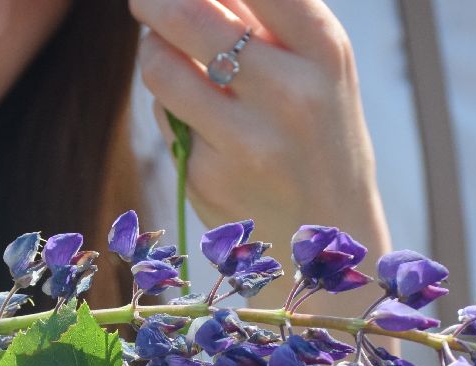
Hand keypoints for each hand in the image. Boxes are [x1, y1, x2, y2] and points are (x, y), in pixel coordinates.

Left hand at [132, 0, 383, 243]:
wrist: (331, 232)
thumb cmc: (318, 132)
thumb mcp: (317, 69)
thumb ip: (263, 21)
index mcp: (325, 51)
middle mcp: (289, 93)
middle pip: (188, 15)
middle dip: (154, 0)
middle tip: (144, 0)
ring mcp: (245, 141)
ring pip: (161, 67)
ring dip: (153, 49)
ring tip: (166, 50)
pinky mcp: (206, 178)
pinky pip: (164, 117)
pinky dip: (169, 106)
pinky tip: (196, 118)